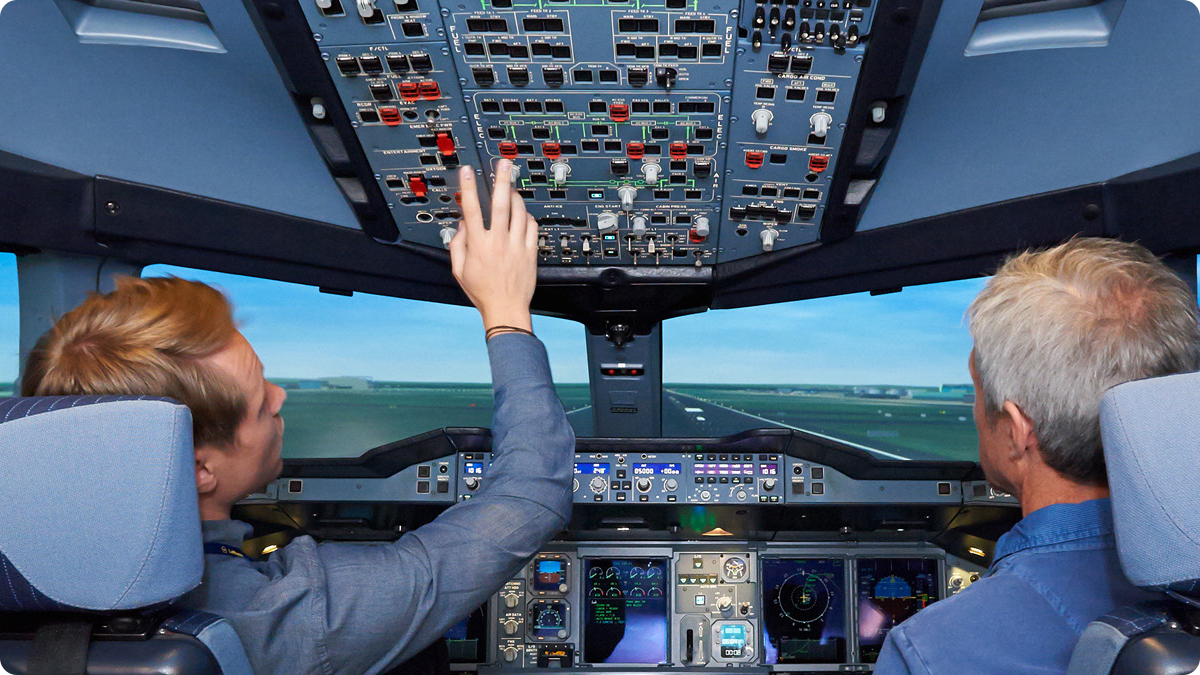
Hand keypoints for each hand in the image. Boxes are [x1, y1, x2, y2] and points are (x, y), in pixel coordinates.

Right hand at [449, 161, 538, 331]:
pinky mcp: (530, 252)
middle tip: (504, 164)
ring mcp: (516, 246)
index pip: (472, 210)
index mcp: (478, 245)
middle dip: (502, 181)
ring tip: (512, 189)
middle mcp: (498, 243)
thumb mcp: (459, 271)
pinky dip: (527, 217)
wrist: (506, 309)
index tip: (467, 172)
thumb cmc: (483, 292)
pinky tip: (523, 215)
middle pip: (501, 204)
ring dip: (516, 196)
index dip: (468, 188)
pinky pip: (532, 227)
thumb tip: (461, 226)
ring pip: (519, 212)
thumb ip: (457, 246)